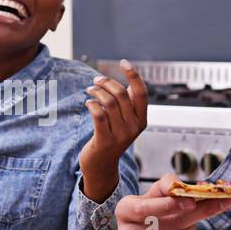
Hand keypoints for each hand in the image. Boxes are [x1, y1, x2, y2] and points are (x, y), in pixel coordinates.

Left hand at [79, 59, 148, 202]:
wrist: (102, 166)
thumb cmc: (112, 139)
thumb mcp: (126, 122)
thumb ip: (129, 104)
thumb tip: (131, 80)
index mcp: (141, 120)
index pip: (141, 92)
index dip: (134, 75)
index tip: (124, 62)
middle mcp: (133, 127)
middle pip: (121, 94)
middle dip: (106, 83)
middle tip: (96, 80)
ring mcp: (120, 135)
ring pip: (108, 103)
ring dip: (96, 92)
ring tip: (90, 90)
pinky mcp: (104, 141)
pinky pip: (98, 116)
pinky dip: (92, 104)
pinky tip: (88, 102)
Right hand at [115, 175, 230, 229]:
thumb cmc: (154, 207)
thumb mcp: (157, 192)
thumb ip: (168, 183)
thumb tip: (179, 187)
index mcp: (125, 210)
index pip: (146, 208)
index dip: (170, 205)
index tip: (192, 201)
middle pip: (168, 223)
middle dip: (196, 213)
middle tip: (219, 203)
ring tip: (187, 224)